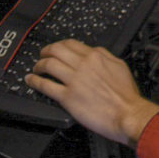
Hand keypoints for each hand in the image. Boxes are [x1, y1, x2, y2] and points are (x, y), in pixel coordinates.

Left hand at [26, 39, 158, 146]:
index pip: (71, 44)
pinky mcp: (68, 97)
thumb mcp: (119, 66)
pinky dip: (35, 81)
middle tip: (42, 55)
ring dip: (38, 65)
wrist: (128, 113)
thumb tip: (95, 52)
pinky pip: (46, 86)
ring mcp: (74, 80)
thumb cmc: (126, 95)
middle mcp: (83, 65)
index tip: (56, 49)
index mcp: (96, 56)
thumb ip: (105, 56)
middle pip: (56, 50)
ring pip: (49, 65)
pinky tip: (31, 81)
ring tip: (36, 69)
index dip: (60, 45)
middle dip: (46, 51)